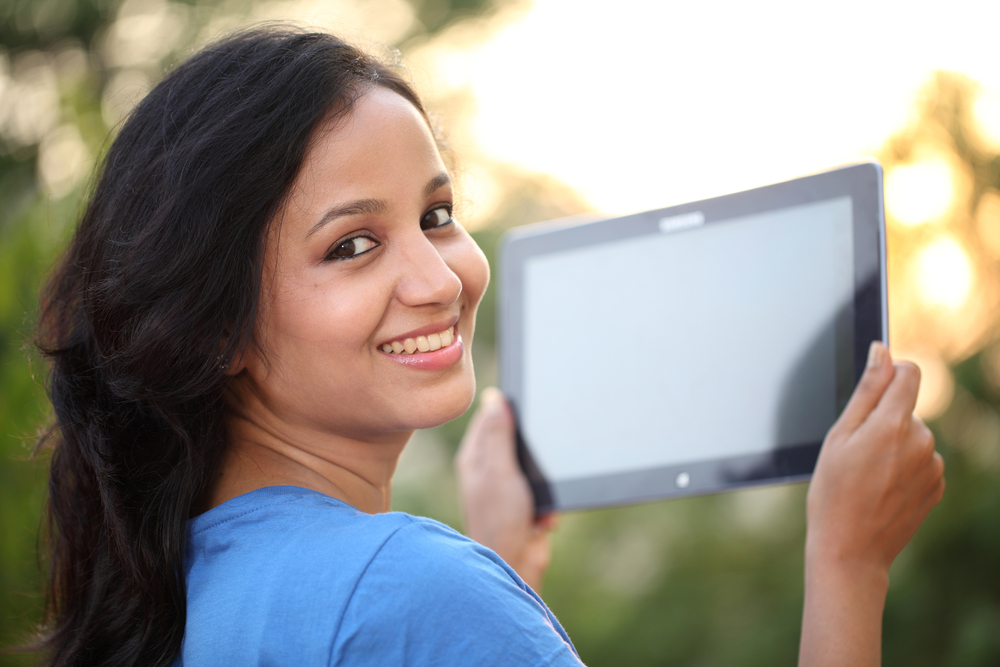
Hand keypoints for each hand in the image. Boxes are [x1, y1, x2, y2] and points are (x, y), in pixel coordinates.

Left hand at [455, 387, 557, 591]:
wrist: (515, 566)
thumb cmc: (499, 520)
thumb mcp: (499, 470)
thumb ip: (498, 435)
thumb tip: (494, 398)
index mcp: (474, 458)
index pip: (489, 418)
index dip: (507, 408)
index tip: (528, 401)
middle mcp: (488, 471)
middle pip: (514, 440)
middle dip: (533, 449)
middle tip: (541, 453)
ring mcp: (506, 489)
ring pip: (533, 465)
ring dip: (543, 480)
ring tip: (538, 496)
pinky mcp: (524, 505)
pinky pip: (544, 490)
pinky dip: (548, 503)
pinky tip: (542, 517)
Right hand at [806, 341, 944, 572]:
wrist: (850, 550)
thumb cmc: (832, 493)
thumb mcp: (838, 436)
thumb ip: (867, 389)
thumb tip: (882, 350)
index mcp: (893, 424)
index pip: (909, 373)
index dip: (889, 374)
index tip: (872, 390)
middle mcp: (921, 441)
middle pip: (905, 409)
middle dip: (883, 421)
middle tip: (854, 454)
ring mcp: (933, 466)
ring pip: (912, 436)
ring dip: (893, 446)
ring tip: (866, 476)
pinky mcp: (936, 486)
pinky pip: (920, 461)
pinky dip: (902, 468)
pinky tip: (880, 489)